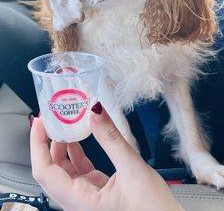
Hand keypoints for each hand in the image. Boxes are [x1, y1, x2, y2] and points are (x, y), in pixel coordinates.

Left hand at [31, 105, 183, 210]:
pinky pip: (79, 171)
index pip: (44, 172)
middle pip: (50, 170)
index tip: (40, 122)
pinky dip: (76, 153)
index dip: (38, 145)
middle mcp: (78, 202)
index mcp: (81, 203)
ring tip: (65, 124)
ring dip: (61, 146)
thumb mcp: (133, 169)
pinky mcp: (97, 192)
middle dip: (47, 143)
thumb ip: (112, 139)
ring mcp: (87, 197)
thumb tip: (95, 112)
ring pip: (64, 170)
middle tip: (51, 118)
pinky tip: (79, 138)